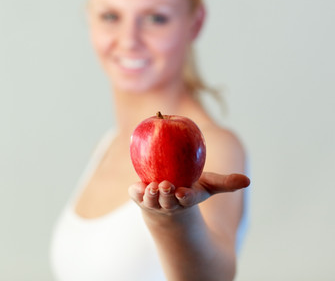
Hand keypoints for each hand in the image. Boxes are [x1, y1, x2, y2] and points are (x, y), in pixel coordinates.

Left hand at [128, 172, 249, 214]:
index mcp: (185, 199)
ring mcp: (152, 201)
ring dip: (151, 195)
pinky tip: (136, 186)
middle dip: (166, 195)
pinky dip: (135, 192)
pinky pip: (136, 194)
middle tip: (166, 185)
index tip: (183, 193)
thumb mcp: (207, 185)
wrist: (164, 198)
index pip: (187, 199)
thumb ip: (225, 183)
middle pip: (167, 201)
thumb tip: (248, 181)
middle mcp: (168, 202)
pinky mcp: (139, 196)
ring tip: (152, 186)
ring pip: (150, 200)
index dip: (186, 197)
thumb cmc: (188, 189)